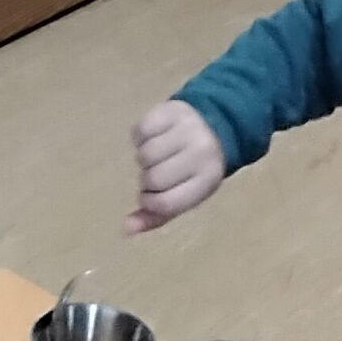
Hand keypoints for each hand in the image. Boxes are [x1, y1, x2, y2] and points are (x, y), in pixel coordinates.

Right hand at [127, 100, 226, 233]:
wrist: (216, 125)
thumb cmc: (195, 169)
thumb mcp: (184, 194)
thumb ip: (156, 215)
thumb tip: (125, 229)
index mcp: (206, 180)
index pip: (166, 203)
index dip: (149, 203)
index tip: (149, 197)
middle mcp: (200, 154)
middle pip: (154, 178)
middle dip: (147, 180)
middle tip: (155, 173)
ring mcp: (187, 130)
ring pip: (145, 154)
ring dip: (143, 158)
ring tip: (155, 155)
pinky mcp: (172, 110)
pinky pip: (141, 129)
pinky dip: (139, 136)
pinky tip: (151, 137)